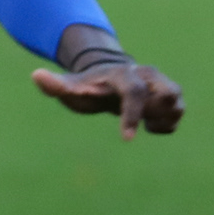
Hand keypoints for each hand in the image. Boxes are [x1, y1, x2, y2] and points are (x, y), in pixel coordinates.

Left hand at [31, 32, 183, 139]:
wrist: (109, 78)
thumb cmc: (88, 87)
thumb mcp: (71, 86)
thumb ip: (55, 85)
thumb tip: (36, 76)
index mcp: (124, 74)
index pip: (135, 92)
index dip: (133, 115)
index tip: (126, 140)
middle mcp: (149, 76)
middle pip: (169, 94)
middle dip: (154, 113)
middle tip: (137, 120)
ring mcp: (162, 85)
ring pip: (176, 106)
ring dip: (161, 121)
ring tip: (143, 124)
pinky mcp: (170, 98)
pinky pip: (175, 118)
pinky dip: (164, 127)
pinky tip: (147, 126)